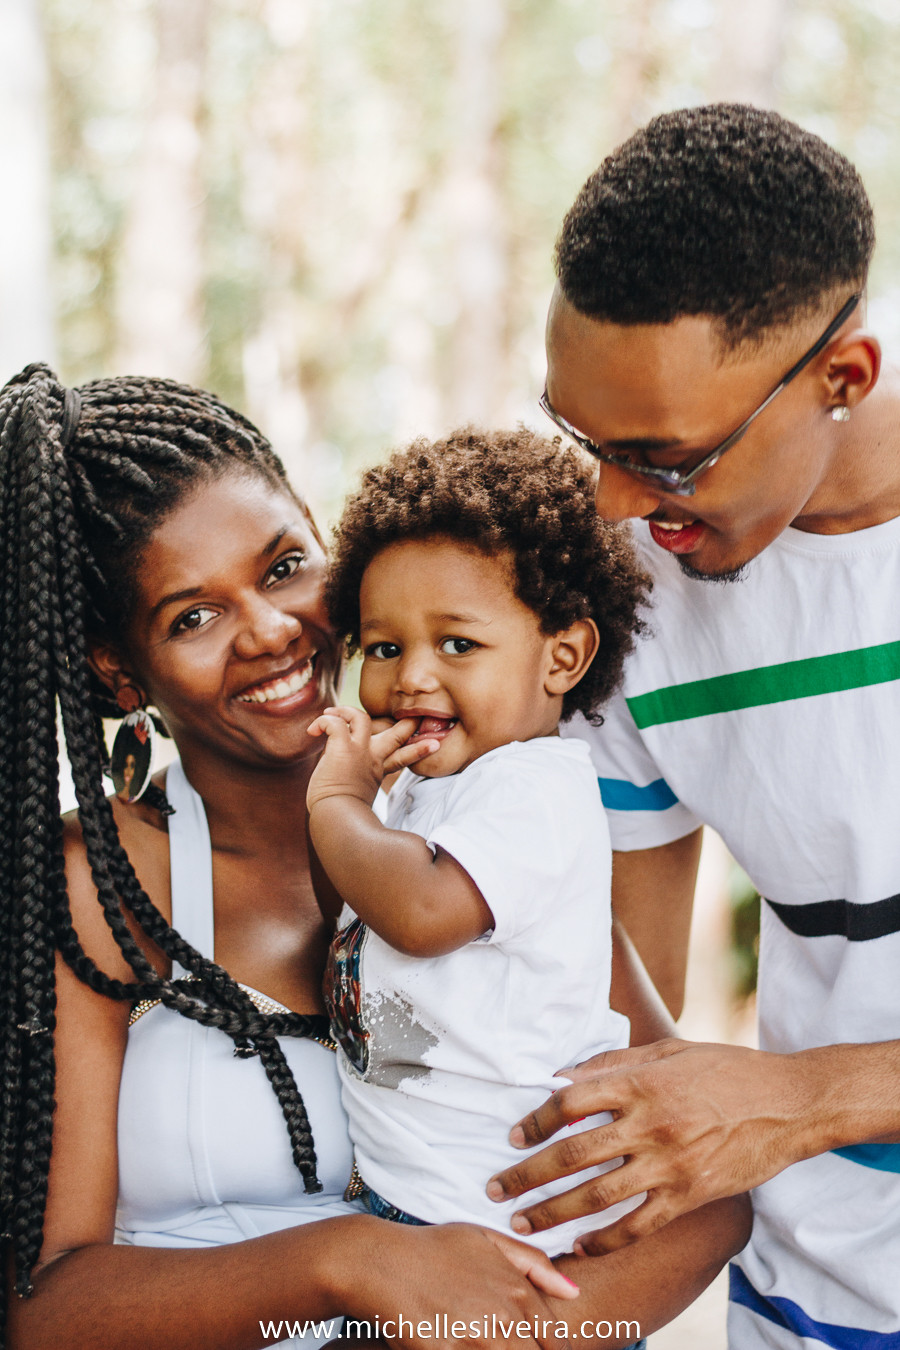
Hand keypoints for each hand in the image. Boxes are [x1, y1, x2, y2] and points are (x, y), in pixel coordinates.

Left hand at [307, 706, 438, 808]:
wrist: (338, 820)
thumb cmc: (341, 815)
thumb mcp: (356, 797)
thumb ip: (353, 785)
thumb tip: (338, 784)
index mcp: (377, 770)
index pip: (402, 756)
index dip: (418, 750)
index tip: (434, 745)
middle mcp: (372, 758)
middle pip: (397, 734)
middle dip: (408, 723)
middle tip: (415, 716)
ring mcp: (359, 751)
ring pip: (361, 717)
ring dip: (346, 710)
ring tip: (332, 711)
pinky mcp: (343, 748)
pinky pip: (335, 723)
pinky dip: (324, 720)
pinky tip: (314, 730)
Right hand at [337, 1220, 574, 1349]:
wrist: (382, 1264)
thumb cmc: (435, 1251)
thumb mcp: (486, 1241)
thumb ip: (534, 1265)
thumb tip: (574, 1291)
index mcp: (518, 1292)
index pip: (556, 1342)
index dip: (550, 1349)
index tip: (535, 1345)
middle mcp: (504, 1321)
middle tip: (499, 1339)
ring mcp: (477, 1343)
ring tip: (478, 1338)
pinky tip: (463, 1344)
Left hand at [486, 1038, 819, 1253]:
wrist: (787, 1103)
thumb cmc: (726, 1069)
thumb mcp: (670, 1052)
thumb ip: (615, 1063)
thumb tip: (564, 1075)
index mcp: (641, 1083)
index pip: (571, 1101)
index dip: (536, 1119)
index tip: (514, 1135)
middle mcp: (650, 1124)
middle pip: (574, 1153)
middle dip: (529, 1174)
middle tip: (497, 1188)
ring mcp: (670, 1164)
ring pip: (598, 1195)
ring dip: (554, 1212)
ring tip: (523, 1224)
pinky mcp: (689, 1195)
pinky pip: (638, 1225)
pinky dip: (605, 1240)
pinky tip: (580, 1246)